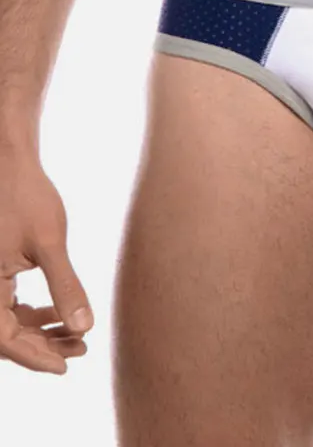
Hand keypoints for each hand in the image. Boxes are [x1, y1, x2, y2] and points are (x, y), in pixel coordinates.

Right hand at [0, 156, 93, 373]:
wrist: (10, 166)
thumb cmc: (27, 198)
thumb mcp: (49, 244)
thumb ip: (65, 286)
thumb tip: (83, 327)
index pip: (4, 340)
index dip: (35, 357)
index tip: (65, 367)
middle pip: (5, 336)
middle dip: (42, 347)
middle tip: (81, 350)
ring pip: (7, 323)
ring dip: (39, 333)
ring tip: (77, 336)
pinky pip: (8, 306)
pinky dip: (33, 315)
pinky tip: (59, 315)